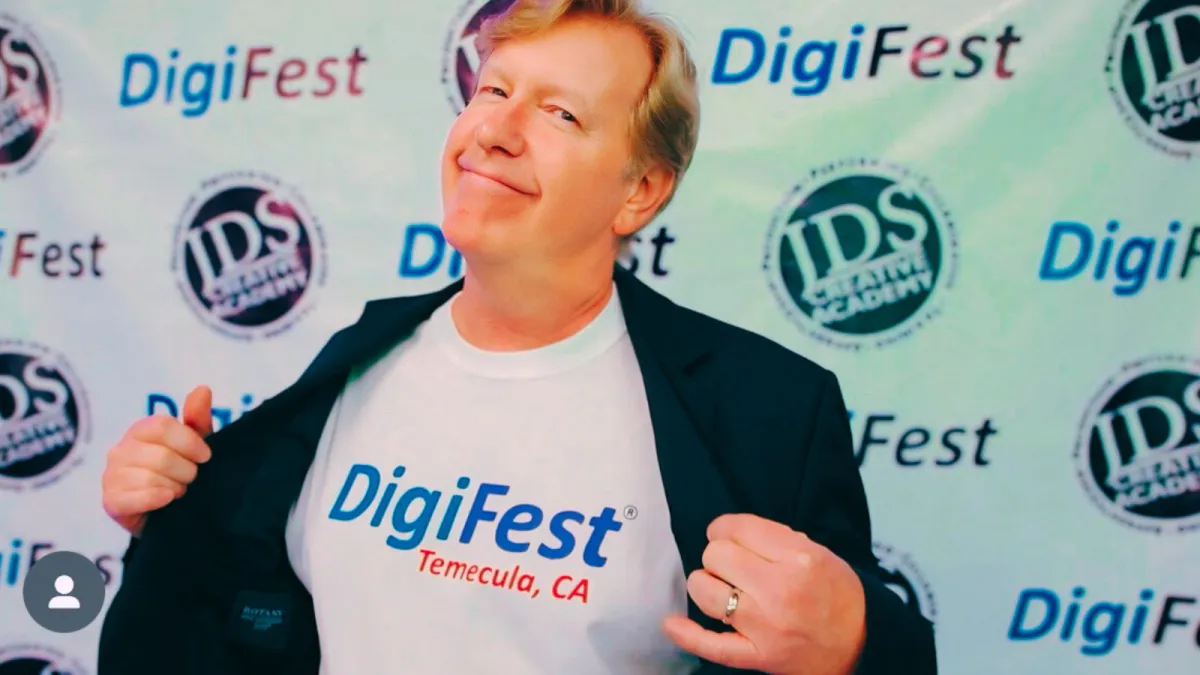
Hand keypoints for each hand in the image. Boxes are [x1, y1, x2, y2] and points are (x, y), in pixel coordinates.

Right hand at [101, 385, 213, 536]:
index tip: (206, 456)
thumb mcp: (194, 445)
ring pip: (149, 477)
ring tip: (178, 491)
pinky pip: (133, 498)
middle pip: (160, 455)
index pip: (162, 426)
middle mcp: (121, 450)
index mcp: (140, 430)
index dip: (189, 441)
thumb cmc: (181, 473)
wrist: (169, 515)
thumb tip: (203, 388)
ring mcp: (111, 476)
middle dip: (186, 470)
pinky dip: (156, 499)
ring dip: (175, 487)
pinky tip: (167, 500)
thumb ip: (198, 418)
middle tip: (191, 479)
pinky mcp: (110, 501)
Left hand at [662, 514, 866, 674]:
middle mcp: (780, 590)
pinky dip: (687, 634)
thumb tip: (728, 532)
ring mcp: (765, 626)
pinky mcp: (758, 656)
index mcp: (799, 558)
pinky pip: (711, 645)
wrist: (862, 644)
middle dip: (719, 556)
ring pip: (705, 591)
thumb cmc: (838, 595)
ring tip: (722, 588)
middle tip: (733, 566)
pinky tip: (671, 624)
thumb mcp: (819, 553)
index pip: (738, 528)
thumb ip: (775, 539)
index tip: (728, 537)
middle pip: (716, 556)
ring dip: (707, 585)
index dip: (725, 529)